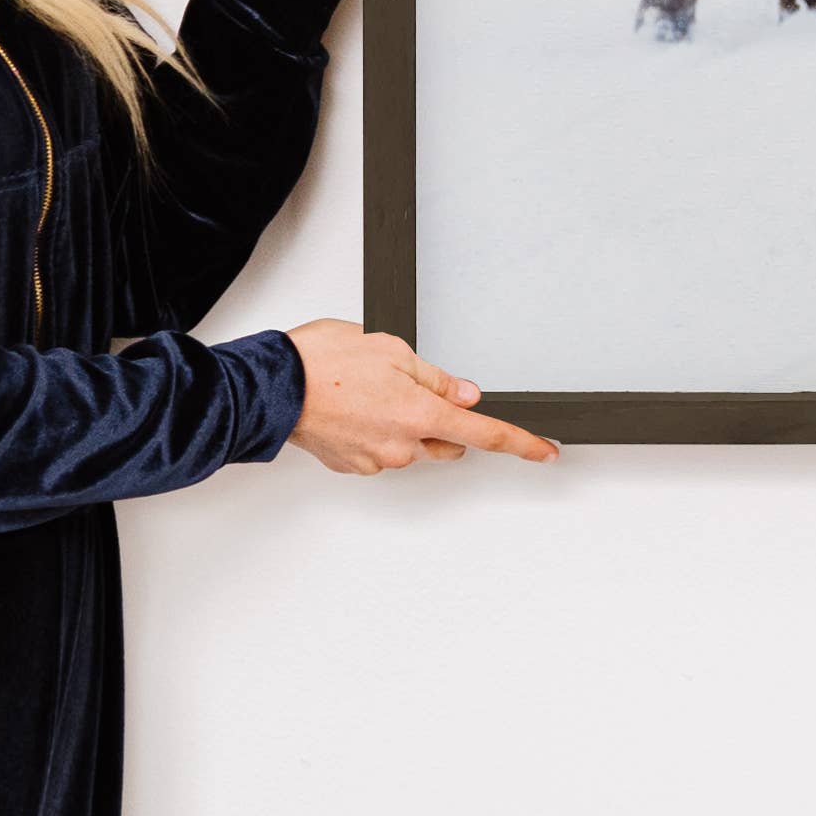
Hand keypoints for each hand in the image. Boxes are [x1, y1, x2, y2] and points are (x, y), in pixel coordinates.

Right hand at [285, 320, 559, 474]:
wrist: (269, 388)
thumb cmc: (322, 361)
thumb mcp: (393, 350)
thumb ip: (436, 378)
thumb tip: (465, 394)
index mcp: (420, 415)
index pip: (485, 433)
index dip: (521, 444)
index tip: (546, 453)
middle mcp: (402, 446)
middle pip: (446, 441)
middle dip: (443, 421)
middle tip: (412, 388)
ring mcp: (375, 460)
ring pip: (411, 446)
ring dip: (405, 424)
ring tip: (370, 391)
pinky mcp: (351, 465)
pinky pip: (381, 450)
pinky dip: (377, 431)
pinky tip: (354, 408)